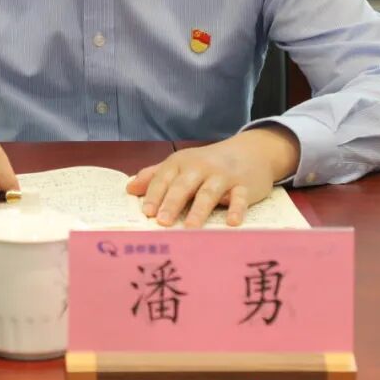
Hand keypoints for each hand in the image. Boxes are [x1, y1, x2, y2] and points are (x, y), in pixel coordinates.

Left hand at [126, 127, 299, 227]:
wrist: (250, 151)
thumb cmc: (208, 163)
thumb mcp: (181, 164)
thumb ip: (155, 175)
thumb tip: (129, 188)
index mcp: (181, 163)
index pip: (164, 178)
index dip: (154, 195)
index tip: (146, 213)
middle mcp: (200, 167)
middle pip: (184, 185)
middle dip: (172, 203)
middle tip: (162, 222)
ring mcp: (223, 176)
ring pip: (209, 192)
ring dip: (199, 209)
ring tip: (191, 227)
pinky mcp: (244, 186)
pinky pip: (240, 197)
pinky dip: (237, 209)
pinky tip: (232, 223)